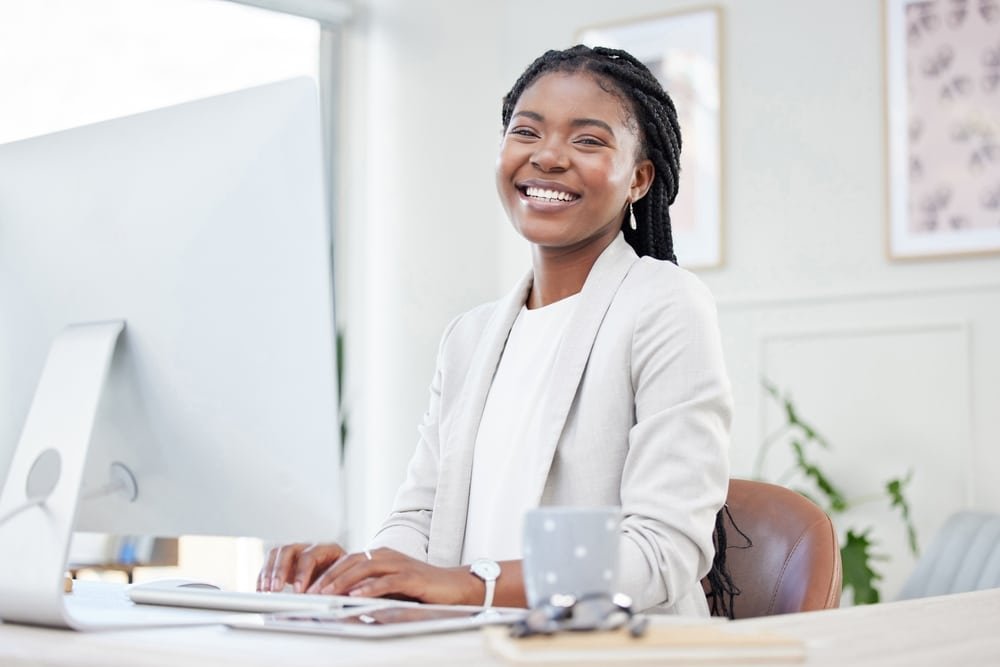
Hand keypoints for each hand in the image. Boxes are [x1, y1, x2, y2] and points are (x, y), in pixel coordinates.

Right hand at [257, 542, 345, 592]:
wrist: (344, 577)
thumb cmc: (346, 581)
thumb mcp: (345, 584)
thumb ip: (335, 590)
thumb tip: (322, 601)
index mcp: (329, 549)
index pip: (311, 556)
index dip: (302, 572)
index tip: (298, 591)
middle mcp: (311, 547)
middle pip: (290, 549)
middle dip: (280, 570)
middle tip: (275, 589)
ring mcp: (298, 552)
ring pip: (278, 553)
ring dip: (269, 572)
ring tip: (266, 591)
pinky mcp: (287, 562)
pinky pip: (270, 563)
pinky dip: (264, 576)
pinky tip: (262, 590)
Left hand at [305, 547, 480, 604]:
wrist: (454, 585)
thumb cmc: (422, 587)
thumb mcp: (391, 585)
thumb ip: (371, 586)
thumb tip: (346, 597)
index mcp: (381, 556)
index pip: (348, 560)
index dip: (328, 572)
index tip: (312, 587)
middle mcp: (388, 556)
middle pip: (352, 562)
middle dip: (329, 576)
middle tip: (312, 591)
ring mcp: (400, 565)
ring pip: (365, 569)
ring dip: (343, 581)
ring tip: (327, 593)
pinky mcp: (411, 577)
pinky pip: (386, 582)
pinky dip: (369, 588)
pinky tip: (357, 596)